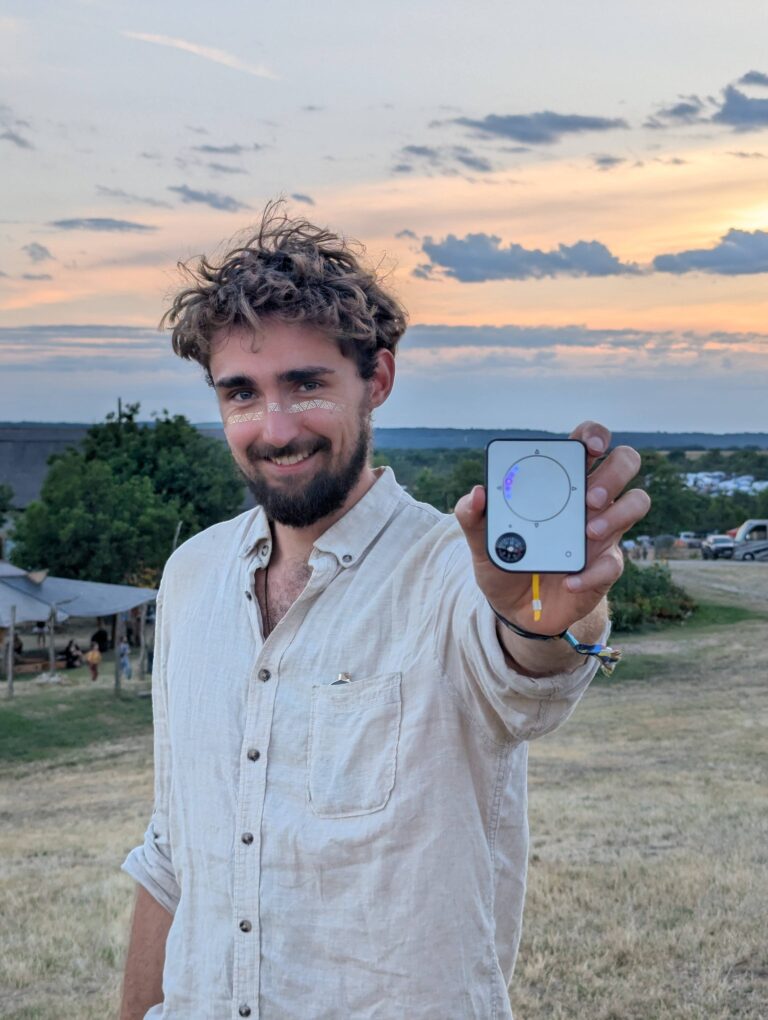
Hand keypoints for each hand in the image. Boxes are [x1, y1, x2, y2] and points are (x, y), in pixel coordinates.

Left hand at [454, 421, 650, 636]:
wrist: (516, 609)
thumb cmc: (506, 562)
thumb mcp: (481, 541)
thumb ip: (473, 517)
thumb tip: (477, 494)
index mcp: (561, 482)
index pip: (587, 444)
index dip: (594, 434)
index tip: (588, 445)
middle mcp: (589, 500)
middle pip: (624, 463)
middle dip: (614, 471)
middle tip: (588, 495)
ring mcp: (603, 531)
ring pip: (636, 502)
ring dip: (617, 513)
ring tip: (587, 531)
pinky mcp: (605, 566)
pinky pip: (613, 563)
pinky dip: (591, 572)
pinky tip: (570, 580)